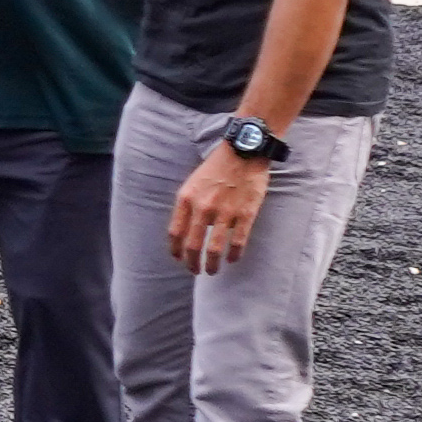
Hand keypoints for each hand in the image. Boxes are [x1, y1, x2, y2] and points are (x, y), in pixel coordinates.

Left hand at [167, 142, 271, 274]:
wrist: (244, 150)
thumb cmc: (217, 167)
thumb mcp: (193, 183)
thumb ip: (189, 206)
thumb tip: (187, 230)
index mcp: (186, 199)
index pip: (175, 233)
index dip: (176, 251)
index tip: (179, 259)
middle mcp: (203, 208)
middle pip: (192, 246)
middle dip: (192, 263)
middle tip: (196, 271)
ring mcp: (225, 212)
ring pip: (214, 249)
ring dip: (212, 264)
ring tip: (213, 271)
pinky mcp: (246, 214)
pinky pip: (238, 242)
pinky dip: (234, 254)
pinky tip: (232, 259)